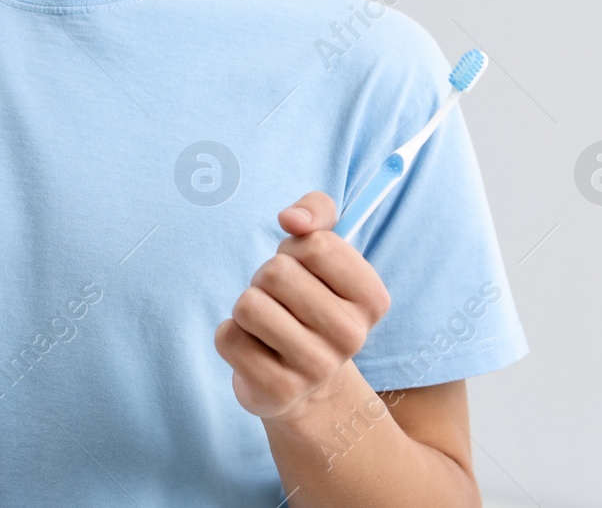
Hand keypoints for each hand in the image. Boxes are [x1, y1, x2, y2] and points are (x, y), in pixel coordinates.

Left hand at [214, 191, 391, 422]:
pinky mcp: (277, 391)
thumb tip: (292, 219)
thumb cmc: (309, 300)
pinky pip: (228, 337)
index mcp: (372, 299)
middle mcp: (352, 337)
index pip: (317, 244)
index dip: (295, 248)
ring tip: (267, 325)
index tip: (303, 269)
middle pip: (277, 273)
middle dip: (266, 278)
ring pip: (249, 304)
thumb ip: (316, 211)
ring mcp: (315, 368)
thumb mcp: (322, 250)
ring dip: (247, 306)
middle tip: (280, 301)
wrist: (304, 382)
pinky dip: (232, 335)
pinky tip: (256, 351)